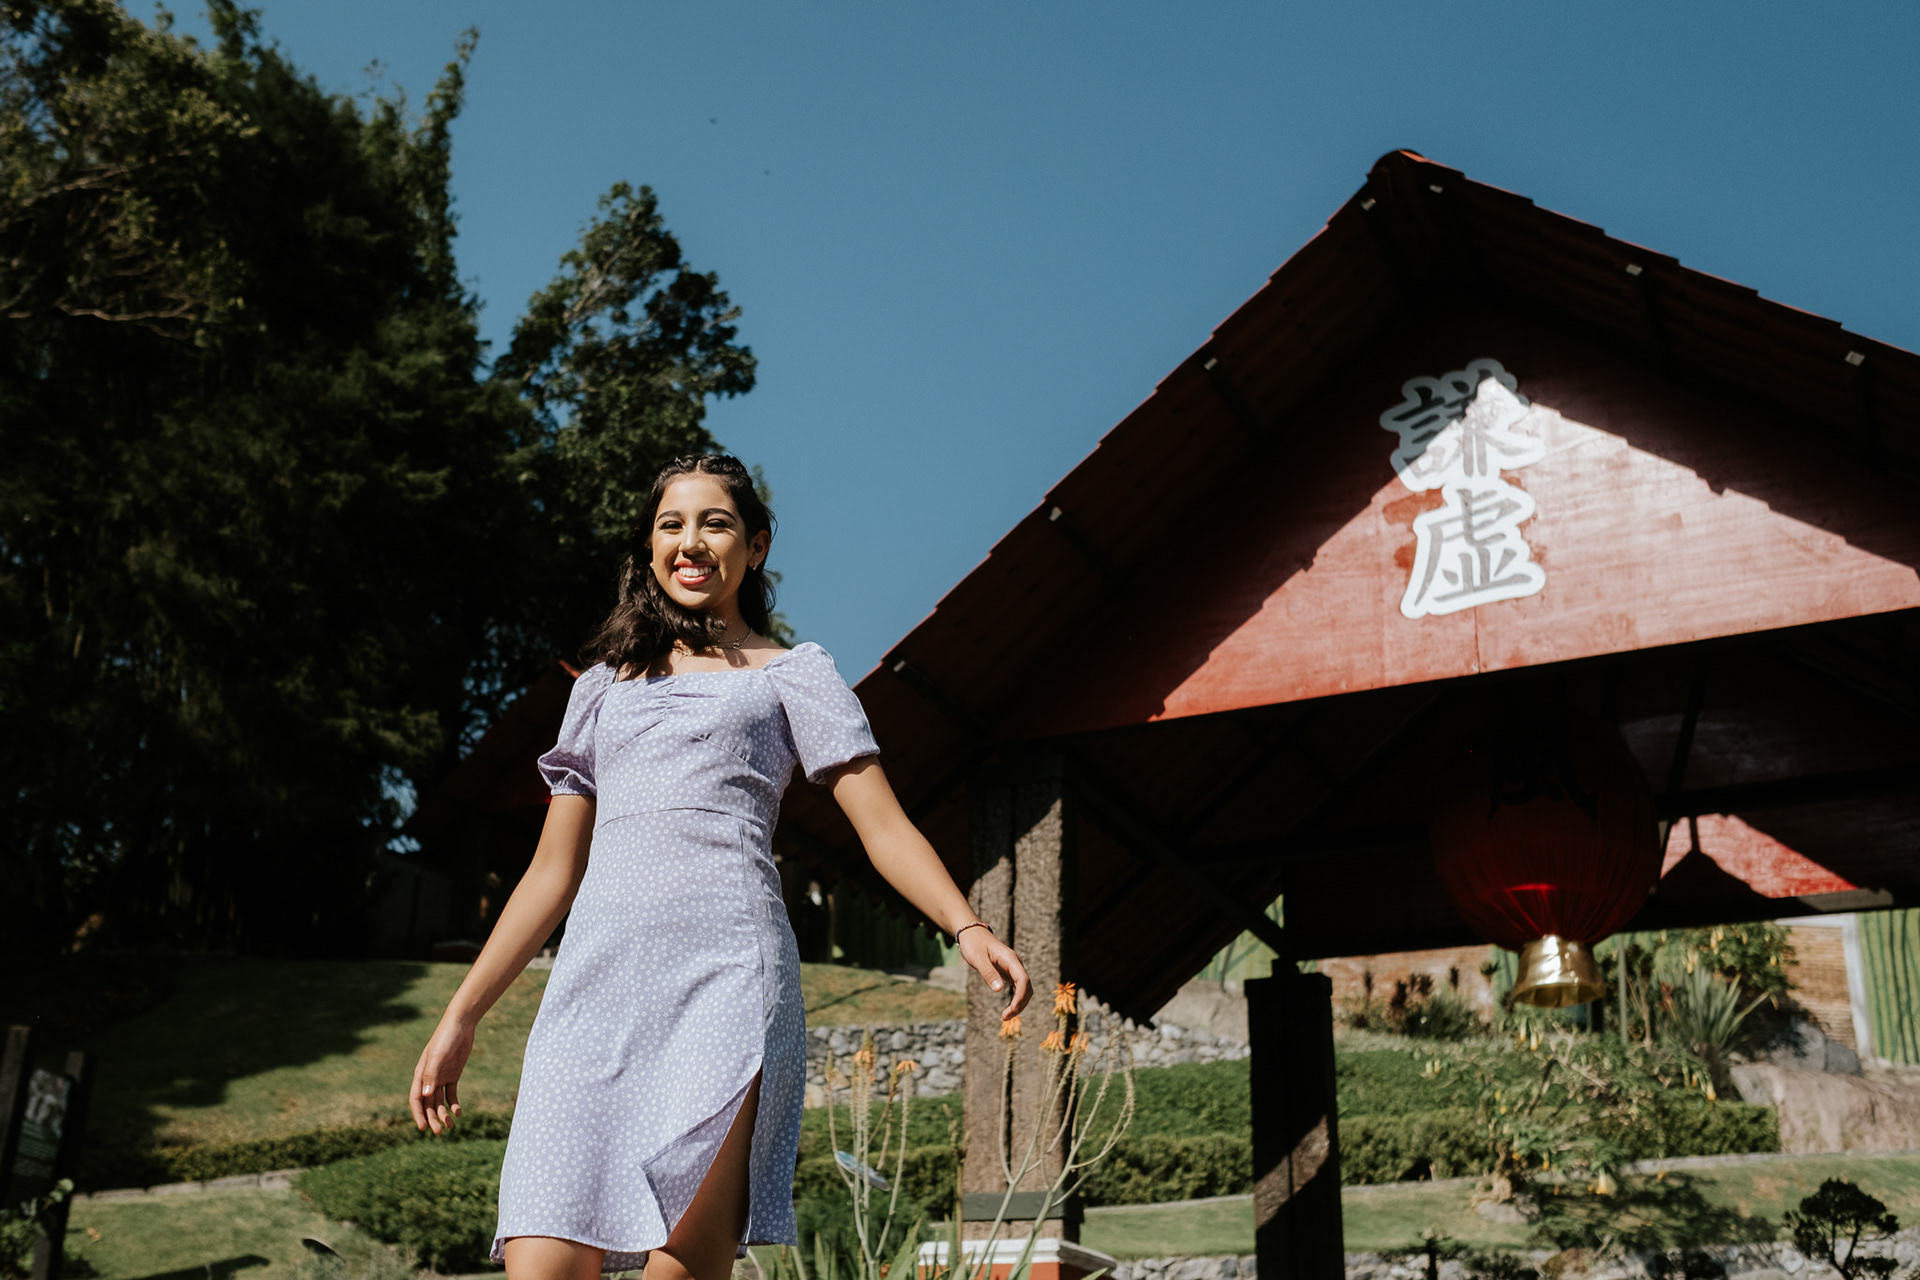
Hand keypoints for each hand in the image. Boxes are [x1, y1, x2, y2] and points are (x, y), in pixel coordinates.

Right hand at [410, 1015, 474, 1134]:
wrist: (461, 1024)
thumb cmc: (446, 1038)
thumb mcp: (438, 1056)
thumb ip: (431, 1074)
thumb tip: (425, 1096)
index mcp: (421, 1074)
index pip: (415, 1099)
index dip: (418, 1114)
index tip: (422, 1128)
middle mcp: (429, 1078)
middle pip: (428, 1104)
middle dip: (432, 1118)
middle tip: (440, 1132)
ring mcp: (441, 1077)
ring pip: (439, 1101)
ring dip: (443, 1114)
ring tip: (451, 1126)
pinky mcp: (453, 1075)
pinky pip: (451, 1094)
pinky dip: (453, 1104)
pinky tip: (459, 1112)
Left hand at [958, 925, 1030, 1017]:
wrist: (972, 933)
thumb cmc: (973, 944)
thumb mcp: (977, 958)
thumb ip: (988, 973)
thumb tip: (999, 990)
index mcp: (1010, 959)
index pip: (1023, 980)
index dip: (1020, 997)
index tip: (1011, 1010)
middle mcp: (1015, 964)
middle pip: (1027, 987)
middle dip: (1020, 1004)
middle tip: (1005, 1017)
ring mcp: (1013, 968)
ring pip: (1024, 989)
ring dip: (1019, 1003)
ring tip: (1006, 1016)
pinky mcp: (1009, 972)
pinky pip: (1018, 987)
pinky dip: (1016, 999)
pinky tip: (1008, 1008)